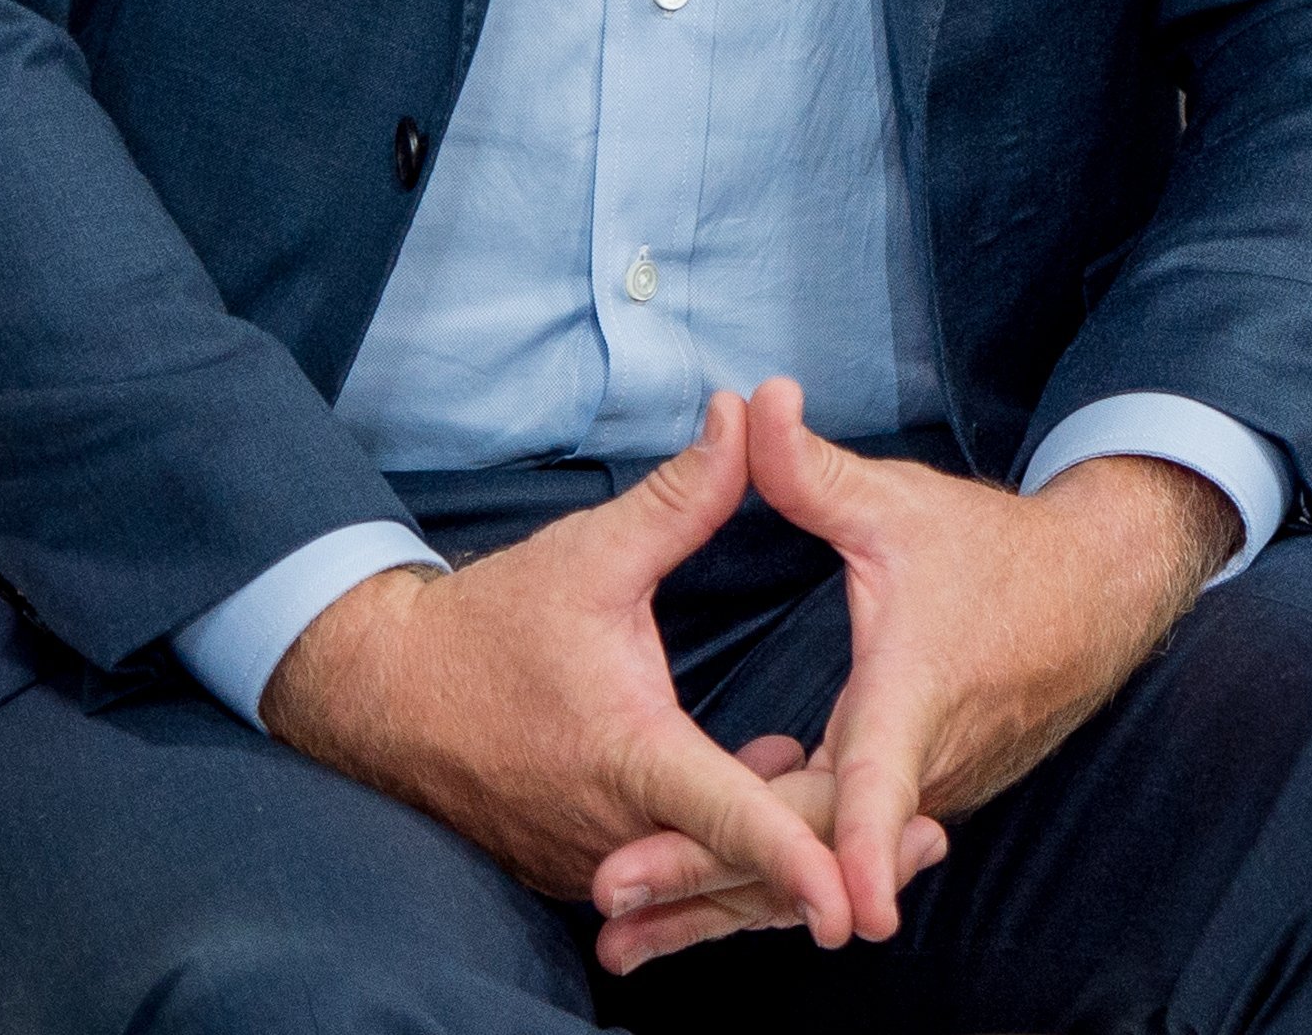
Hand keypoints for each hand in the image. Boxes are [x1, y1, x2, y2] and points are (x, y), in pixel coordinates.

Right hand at [261, 389, 854, 947]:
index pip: (730, 818)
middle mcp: (611, 828)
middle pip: (735, 868)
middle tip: (929, 846)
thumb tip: (745, 413)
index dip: (799, 858)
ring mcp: (589, 858)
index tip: (855, 899)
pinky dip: (722, 850)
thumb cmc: (488, 623)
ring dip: (776, 856)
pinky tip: (770, 789)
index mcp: (629, 755)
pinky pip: (666, 870)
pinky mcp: (575, 864)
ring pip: (702, 877)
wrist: (381, 691)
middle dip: (825, 862)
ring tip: (870, 830)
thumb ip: (683, 494)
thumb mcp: (594, 552)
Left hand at [583, 380, 1229, 968]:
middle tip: (615, 900)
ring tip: (625, 940)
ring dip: (722, 901)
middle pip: (812, 844)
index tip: (844, 916)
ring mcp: (921, 795)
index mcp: (912, 695)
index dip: (864, 850)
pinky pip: (831, 853)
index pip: (883, 783)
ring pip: (816, 862)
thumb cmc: (993, 550)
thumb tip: (755, 403)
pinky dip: (763, 883)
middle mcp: (921, 765)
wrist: (1091, 594)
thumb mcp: (896, 504)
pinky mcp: (913, 803)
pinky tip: (692, 908)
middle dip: (711, 880)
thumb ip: (812, 472)